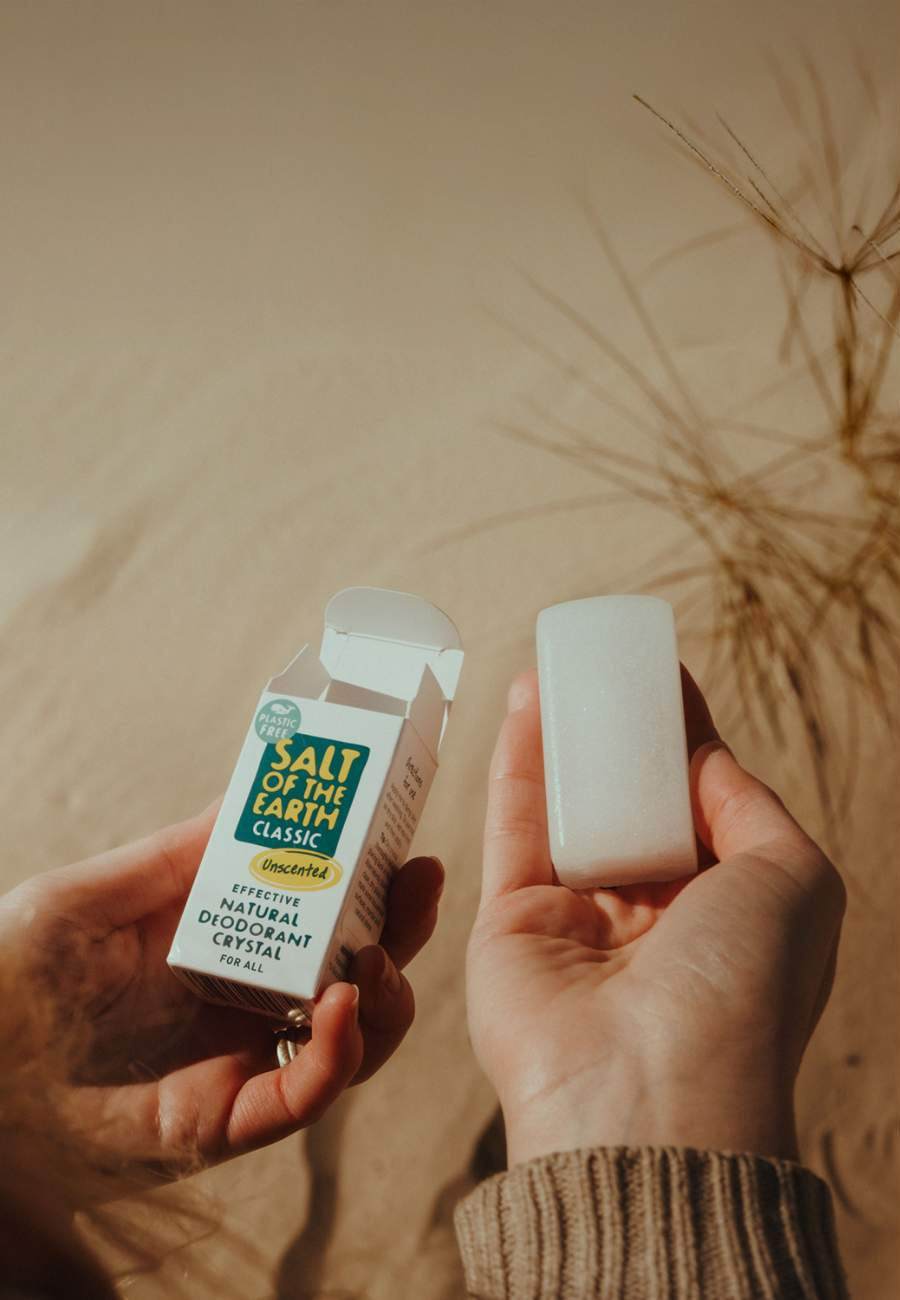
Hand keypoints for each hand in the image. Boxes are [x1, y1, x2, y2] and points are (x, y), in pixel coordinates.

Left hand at [0, 804, 442, 1181]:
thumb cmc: (8, 978)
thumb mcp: (92, 894)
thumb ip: (174, 853)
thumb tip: (248, 792)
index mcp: (220, 947)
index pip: (317, 915)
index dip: (365, 877)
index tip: (395, 831)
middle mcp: (242, 1006)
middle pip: (355, 972)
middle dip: (401, 927)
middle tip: (421, 877)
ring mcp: (238, 1063)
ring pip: (353, 1040)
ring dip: (386, 992)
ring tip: (377, 953)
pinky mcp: (224, 1120)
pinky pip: (303, 1096)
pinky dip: (339, 1054)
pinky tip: (344, 1004)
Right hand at [467, 669, 844, 1166]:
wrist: (649, 1097)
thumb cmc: (741, 990)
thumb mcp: (794, 880)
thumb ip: (750, 804)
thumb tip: (703, 754)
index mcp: (722, 912)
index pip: (698, 806)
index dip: (681, 740)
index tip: (663, 680)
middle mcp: (650, 917)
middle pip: (626, 804)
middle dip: (615, 736)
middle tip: (601, 670)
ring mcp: (576, 921)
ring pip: (565, 810)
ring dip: (560, 738)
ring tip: (555, 668)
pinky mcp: (510, 925)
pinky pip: (512, 830)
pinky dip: (516, 766)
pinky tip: (522, 705)